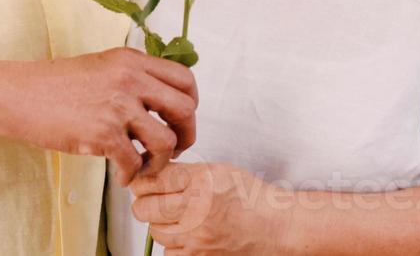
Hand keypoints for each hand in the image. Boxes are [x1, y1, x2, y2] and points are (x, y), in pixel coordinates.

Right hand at [0, 47, 196, 186]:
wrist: (17, 95)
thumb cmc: (53, 84)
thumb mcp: (101, 66)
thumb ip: (132, 77)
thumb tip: (160, 99)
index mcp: (131, 60)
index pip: (185, 79)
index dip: (191, 104)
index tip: (180, 120)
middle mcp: (130, 79)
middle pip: (185, 109)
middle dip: (185, 135)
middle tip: (171, 149)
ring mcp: (117, 106)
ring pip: (167, 141)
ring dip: (160, 161)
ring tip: (144, 167)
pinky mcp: (102, 133)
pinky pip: (135, 163)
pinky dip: (132, 176)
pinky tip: (121, 176)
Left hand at [130, 161, 284, 253]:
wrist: (277, 227)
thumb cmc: (252, 197)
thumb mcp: (220, 170)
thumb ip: (186, 171)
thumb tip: (153, 172)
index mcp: (201, 181)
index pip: (152, 179)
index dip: (142, 179)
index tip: (143, 180)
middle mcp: (197, 209)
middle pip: (144, 208)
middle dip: (144, 202)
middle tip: (153, 199)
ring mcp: (197, 238)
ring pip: (155, 231)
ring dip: (160, 224)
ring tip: (175, 217)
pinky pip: (168, 252)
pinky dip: (173, 244)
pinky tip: (186, 234)